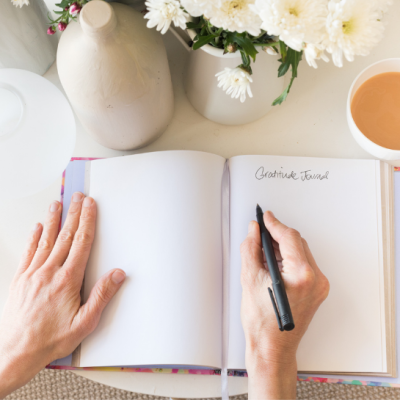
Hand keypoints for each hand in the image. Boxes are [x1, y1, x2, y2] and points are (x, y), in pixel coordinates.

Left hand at [0, 193, 125, 397]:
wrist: (15, 352)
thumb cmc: (51, 339)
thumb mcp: (84, 323)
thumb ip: (102, 296)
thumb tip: (117, 274)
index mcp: (67, 280)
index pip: (81, 243)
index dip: (88, 221)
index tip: (90, 205)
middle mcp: (49, 272)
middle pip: (65, 236)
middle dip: (74, 214)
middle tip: (78, 197)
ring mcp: (32, 274)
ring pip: (46, 240)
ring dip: (53, 220)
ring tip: (57, 204)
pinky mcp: (20, 279)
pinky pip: (29, 252)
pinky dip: (33, 237)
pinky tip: (37, 228)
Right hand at [240, 211, 328, 399]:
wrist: (272, 348)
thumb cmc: (262, 323)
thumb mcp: (250, 279)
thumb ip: (251, 249)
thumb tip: (254, 231)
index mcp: (302, 275)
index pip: (289, 238)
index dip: (274, 224)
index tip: (265, 217)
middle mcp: (316, 280)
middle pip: (297, 243)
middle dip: (278, 235)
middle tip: (260, 232)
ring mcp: (319, 286)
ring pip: (300, 253)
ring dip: (282, 247)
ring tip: (263, 247)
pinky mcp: (316, 291)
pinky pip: (303, 265)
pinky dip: (288, 259)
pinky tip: (273, 260)